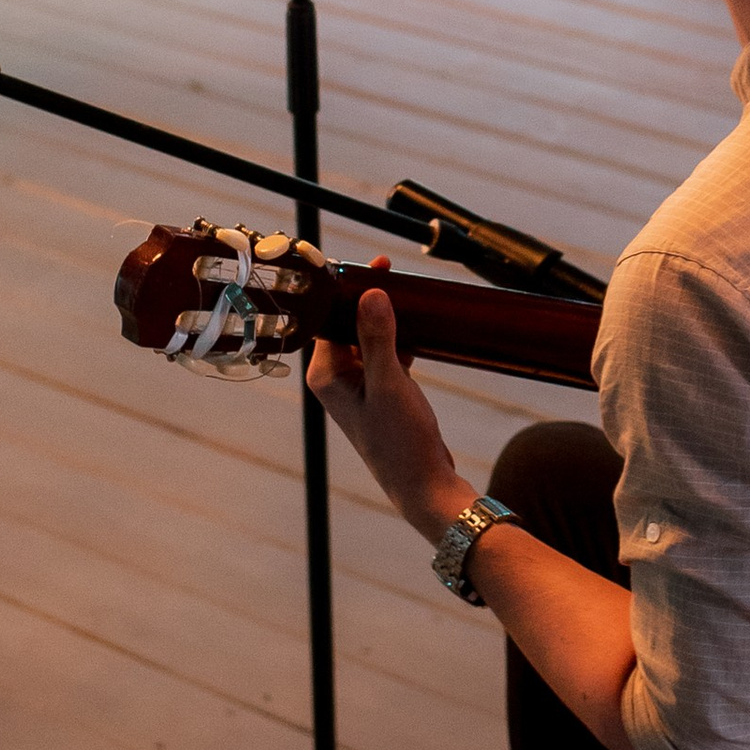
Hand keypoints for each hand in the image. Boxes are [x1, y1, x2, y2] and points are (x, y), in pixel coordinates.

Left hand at [306, 282, 466, 542]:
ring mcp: (358, 387)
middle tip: (390, 272)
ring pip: (367, 339)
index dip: (347, 290)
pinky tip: (415, 334)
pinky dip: (396, 341)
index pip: (329, 320)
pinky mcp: (379, 393)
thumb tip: (370, 292)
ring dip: (384, 320)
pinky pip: (383, 355)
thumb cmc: (400, 442)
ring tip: (406, 299)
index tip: (372, 266)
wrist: (424, 484)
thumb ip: (378, 337)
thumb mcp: (390, 383)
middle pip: (347, 325)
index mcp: (326, 376)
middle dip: (368, 300)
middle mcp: (336, 380)